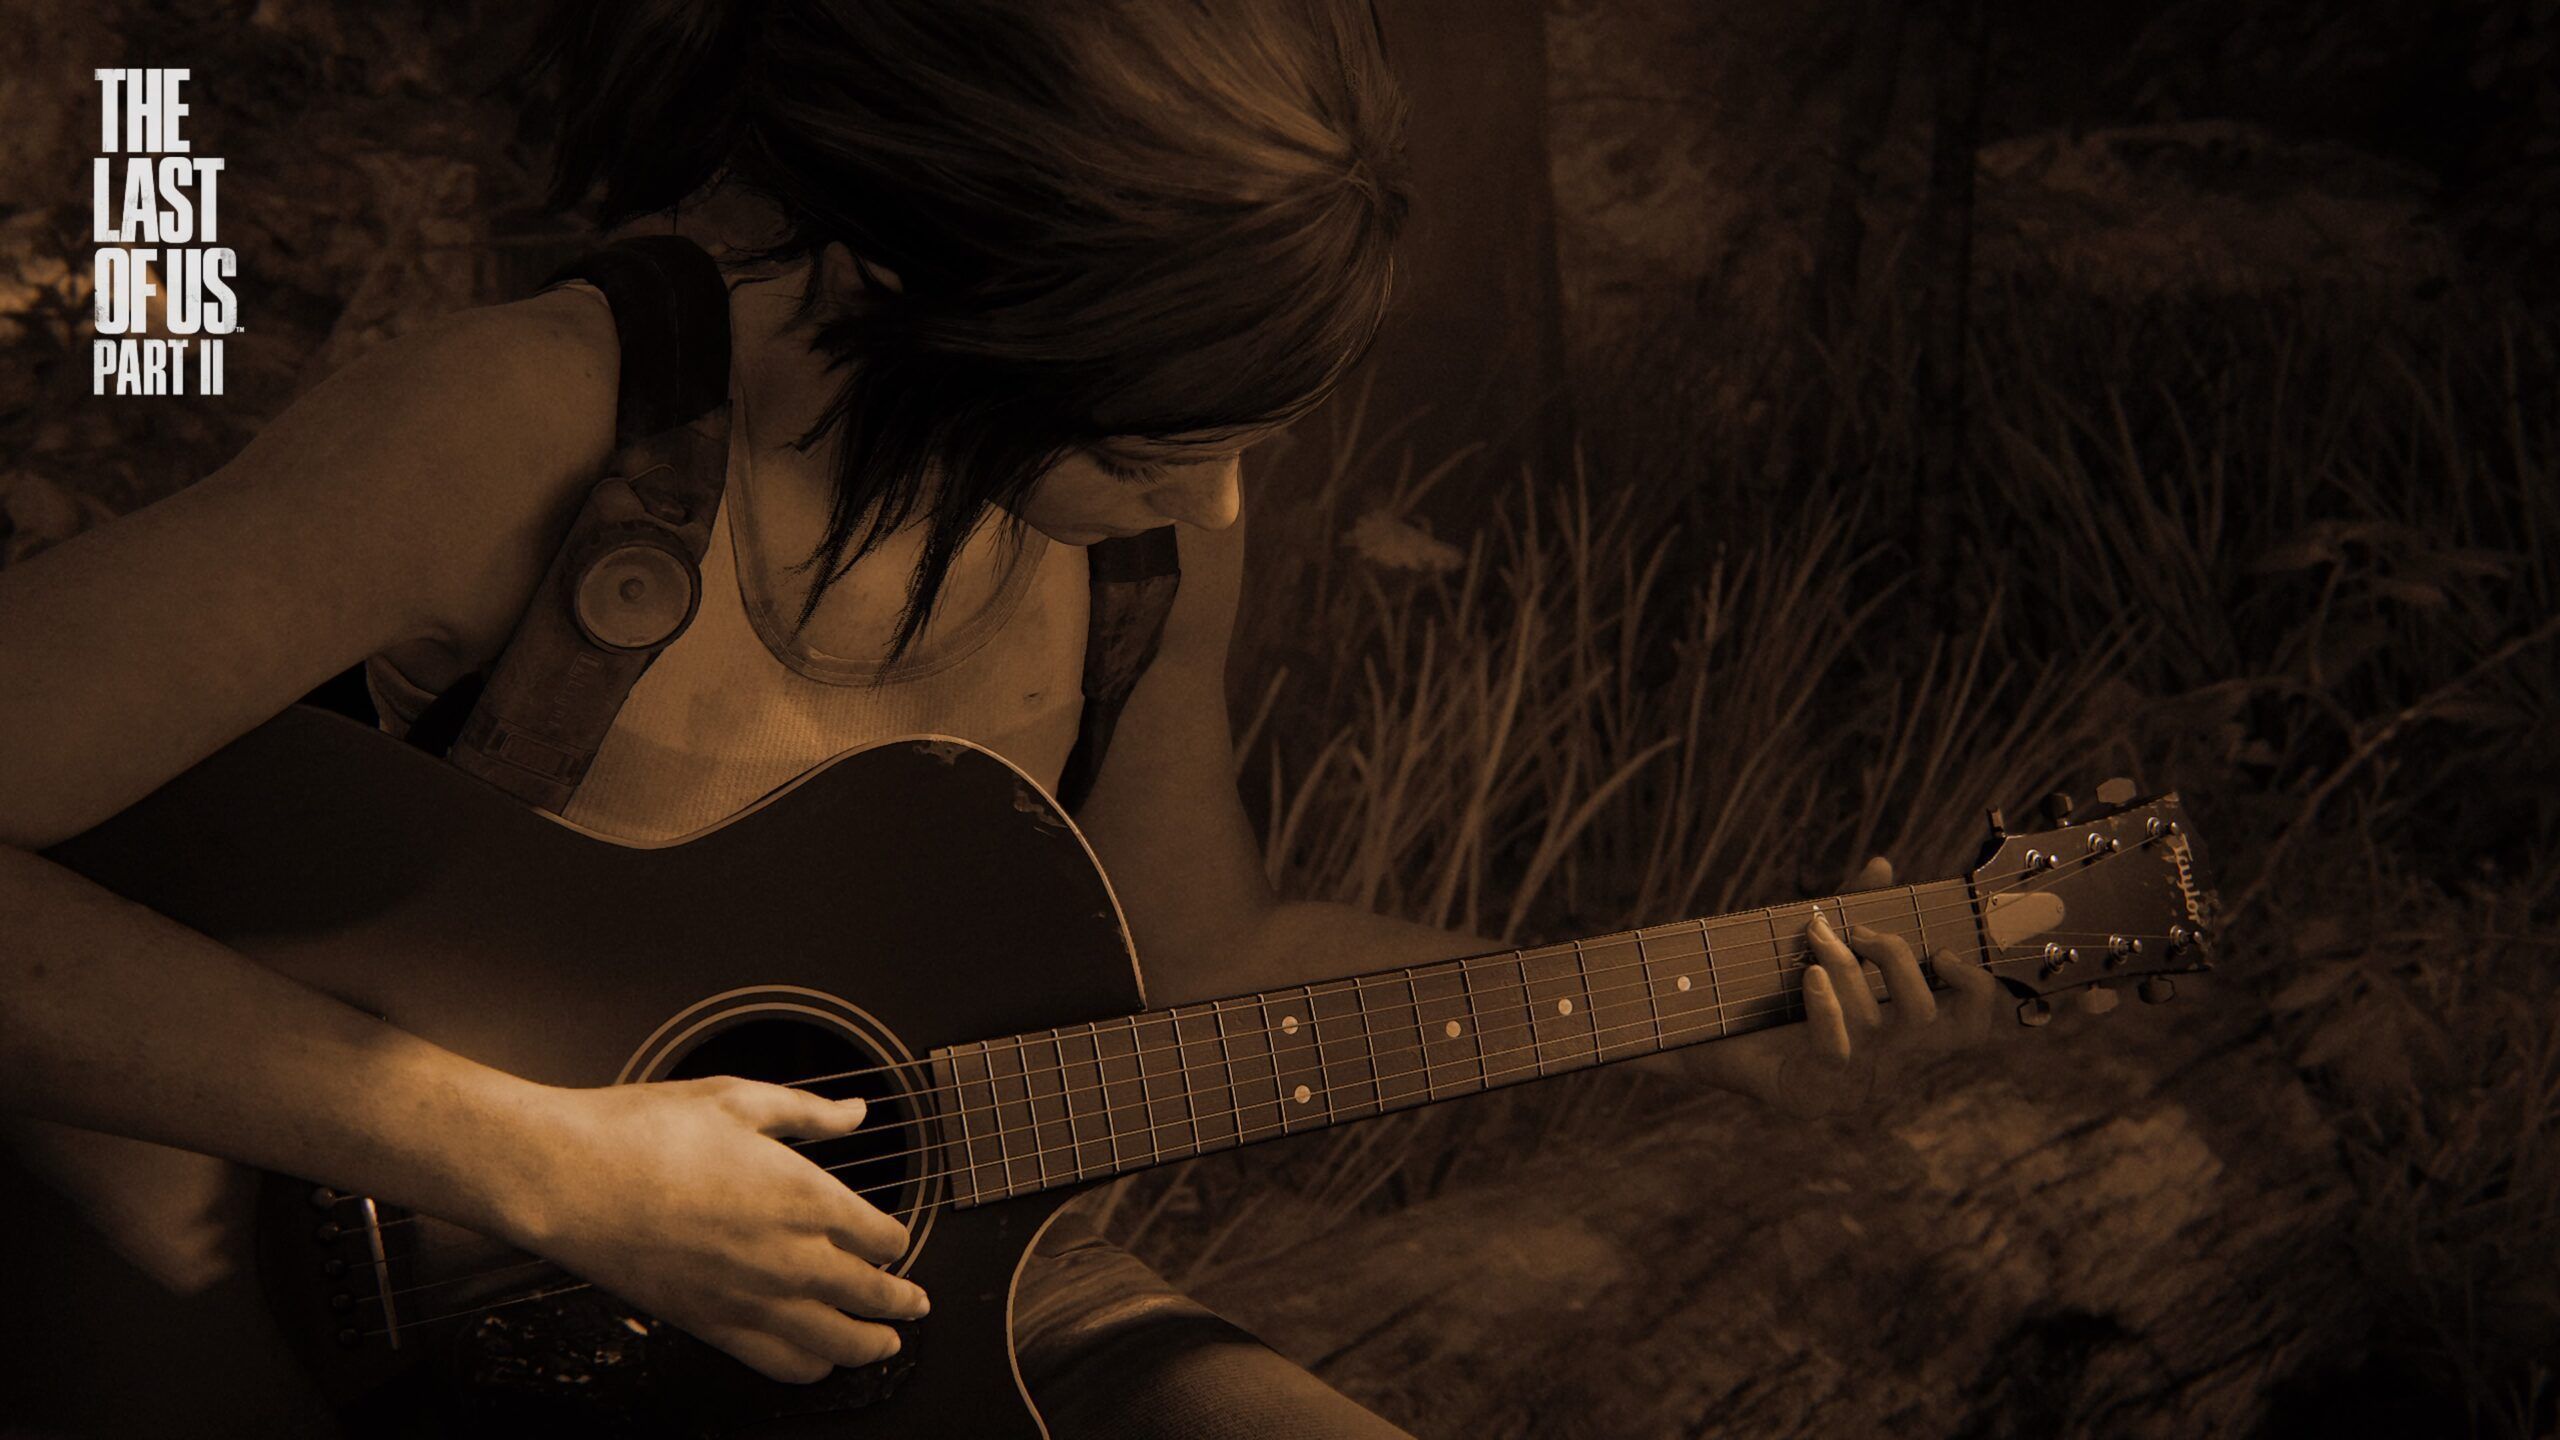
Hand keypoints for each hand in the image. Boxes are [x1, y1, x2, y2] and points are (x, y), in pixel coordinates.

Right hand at [494, 1076, 926, 1383]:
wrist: (570, 1179)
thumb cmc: (644, 1134)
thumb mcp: (738, 1099)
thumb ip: (808, 1111)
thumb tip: (854, 1111)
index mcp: (805, 1195)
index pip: (881, 1236)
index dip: (896, 1240)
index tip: (895, 1241)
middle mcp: (790, 1256)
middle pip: (872, 1296)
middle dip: (902, 1303)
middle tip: (915, 1305)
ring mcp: (752, 1298)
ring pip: (837, 1343)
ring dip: (870, 1345)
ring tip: (884, 1343)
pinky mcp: (711, 1326)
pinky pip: (780, 1364)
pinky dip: (810, 1367)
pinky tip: (818, 1362)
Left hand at [1697, 856, 2113, 1116]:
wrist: (1695, 1035)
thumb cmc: (1763, 995)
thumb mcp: (1816, 949)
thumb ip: (1854, 909)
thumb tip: (1882, 863)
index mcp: (1897, 1035)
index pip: (1968, 1027)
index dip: (1975, 990)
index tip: (1945, 950)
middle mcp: (1884, 1065)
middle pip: (1930, 1018)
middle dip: (1895, 958)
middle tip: (1855, 928)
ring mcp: (1849, 1086)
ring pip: (1878, 1025)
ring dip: (1848, 968)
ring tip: (1815, 936)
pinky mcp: (1808, 1095)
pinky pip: (1836, 1052)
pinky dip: (1828, 1008)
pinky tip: (1810, 978)